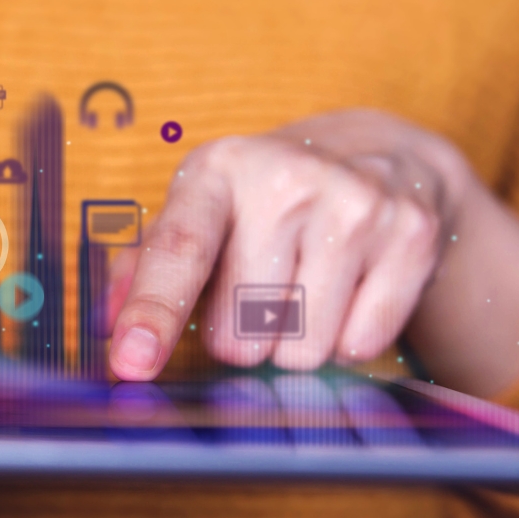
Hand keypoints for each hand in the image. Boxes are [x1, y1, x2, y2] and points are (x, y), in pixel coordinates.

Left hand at [107, 109, 518, 396]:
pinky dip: (348, 338)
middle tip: (258, 296)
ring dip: (294, 343)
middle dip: (241, 338)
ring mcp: (354, 203)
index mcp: (217, 171)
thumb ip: (147, 267)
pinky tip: (348, 291)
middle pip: (241, 331)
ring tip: (304, 289)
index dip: (153, 312)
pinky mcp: (410, 235)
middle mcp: (285, 178)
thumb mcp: (202, 211)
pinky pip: (360, 344)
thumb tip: (108, 327)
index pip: (179, 251)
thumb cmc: (266, 202)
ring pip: (302, 349)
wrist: (379, 154)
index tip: (133, 362)